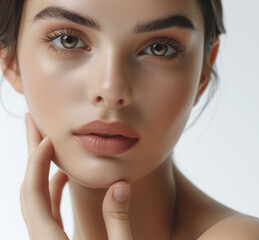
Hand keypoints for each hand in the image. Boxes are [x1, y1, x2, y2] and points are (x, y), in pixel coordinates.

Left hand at [21, 112, 133, 238]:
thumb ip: (117, 219)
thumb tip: (120, 185)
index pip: (34, 192)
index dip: (38, 161)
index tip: (49, 138)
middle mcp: (41, 238)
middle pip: (29, 188)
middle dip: (32, 154)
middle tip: (33, 124)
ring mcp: (45, 239)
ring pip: (35, 198)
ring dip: (41, 168)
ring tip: (48, 144)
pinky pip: (46, 208)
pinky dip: (52, 187)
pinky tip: (64, 175)